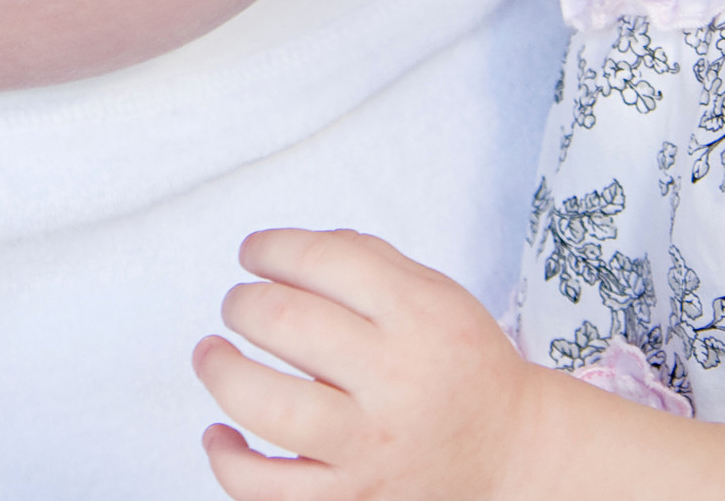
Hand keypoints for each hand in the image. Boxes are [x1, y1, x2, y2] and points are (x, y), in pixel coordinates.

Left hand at [192, 228, 542, 500]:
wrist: (511, 455)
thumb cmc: (460, 366)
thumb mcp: (437, 296)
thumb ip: (368, 260)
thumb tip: (285, 250)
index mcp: (419, 317)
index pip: (322, 261)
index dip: (269, 248)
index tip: (253, 254)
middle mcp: (395, 380)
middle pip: (284, 323)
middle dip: (241, 304)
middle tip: (238, 306)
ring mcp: (370, 447)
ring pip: (266, 406)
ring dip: (220, 370)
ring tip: (213, 354)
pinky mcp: (352, 499)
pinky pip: (266, 487)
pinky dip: (228, 459)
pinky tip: (221, 432)